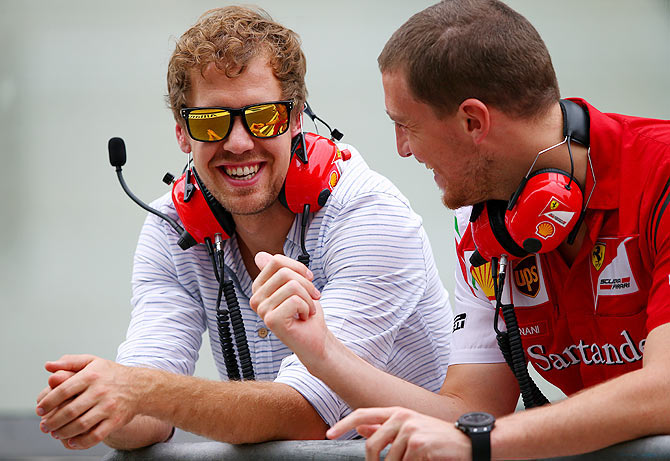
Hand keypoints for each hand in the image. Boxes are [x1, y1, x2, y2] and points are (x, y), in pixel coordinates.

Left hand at [36, 354, 140, 449]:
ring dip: (63, 432)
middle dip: (52, 421)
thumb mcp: (92, 362)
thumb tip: (48, 366)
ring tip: (55, 433)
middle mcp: (100, 391)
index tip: (40, 409)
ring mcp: (109, 407)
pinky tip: (72, 440)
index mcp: (91, 376)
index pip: (63, 390)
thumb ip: (70, 362)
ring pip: (81, 425)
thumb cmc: (111, 374)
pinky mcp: (116, 420)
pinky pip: (96, 435)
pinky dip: (81, 441)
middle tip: (45, 425)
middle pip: (69, 411)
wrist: (140, 386)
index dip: (48, 402)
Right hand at [250, 252, 327, 366]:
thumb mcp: (295, 285)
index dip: (298, 267)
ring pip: (292, 286)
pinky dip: (307, 308)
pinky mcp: (272, 320)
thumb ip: (279, 271)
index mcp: (259, 288)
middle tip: (312, 298)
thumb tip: (259, 256)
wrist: (315, 339)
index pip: (276, 261)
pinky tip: (303, 318)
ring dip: (308, 299)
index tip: (309, 279)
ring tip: (307, 310)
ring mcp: (262, 310)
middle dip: (306, 284)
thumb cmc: (306, 313)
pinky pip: (295, 300)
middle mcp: (256, 298)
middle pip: (284, 272)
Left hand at [327, 407, 470, 460]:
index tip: (329, 433)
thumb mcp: (408, 429)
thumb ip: (383, 428)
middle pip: (371, 445)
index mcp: (396, 412)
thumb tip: (360, 428)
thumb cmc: (436, 438)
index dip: (344, 423)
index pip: (362, 414)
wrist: (467, 443)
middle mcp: (401, 417)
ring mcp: (410, 429)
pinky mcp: (418, 444)